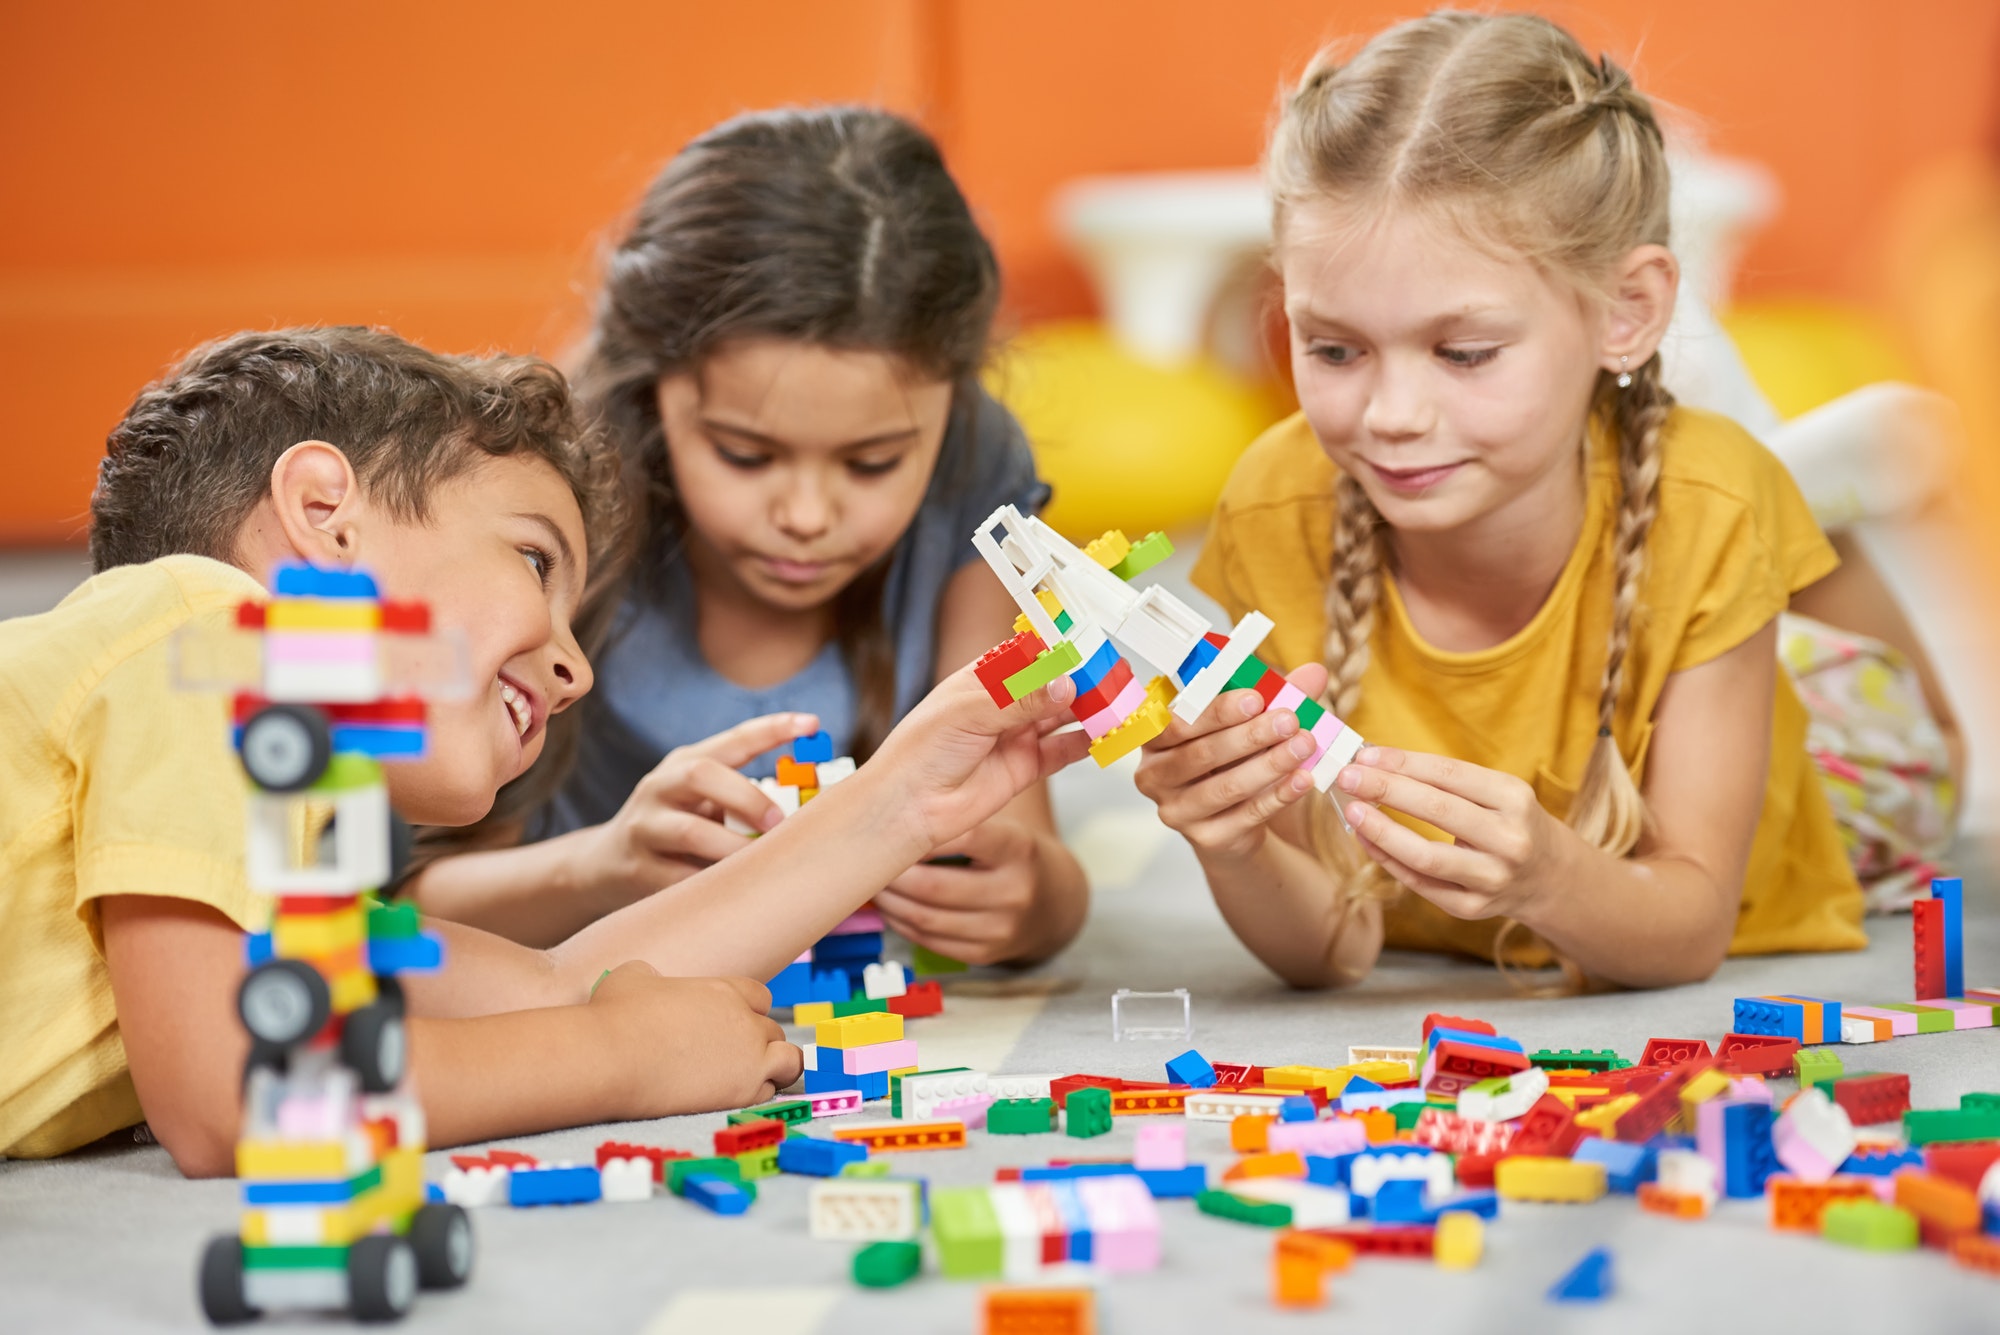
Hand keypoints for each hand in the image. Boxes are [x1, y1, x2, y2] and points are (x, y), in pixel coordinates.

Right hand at [582, 712, 820, 902]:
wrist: (604, 865)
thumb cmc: (676, 829)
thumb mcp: (701, 801)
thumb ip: (742, 799)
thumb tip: (812, 808)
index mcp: (685, 763)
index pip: (733, 739)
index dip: (773, 728)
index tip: (812, 723)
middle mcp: (660, 787)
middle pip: (701, 774)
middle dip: (747, 796)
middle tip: (779, 822)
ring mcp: (644, 827)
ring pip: (690, 830)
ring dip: (734, 847)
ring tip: (760, 862)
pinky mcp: (638, 868)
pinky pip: (680, 877)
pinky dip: (711, 883)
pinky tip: (732, 890)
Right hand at [588, 961, 801, 1114]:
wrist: (612, 1058)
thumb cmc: (615, 1015)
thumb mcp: (633, 977)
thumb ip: (652, 976)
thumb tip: (651, 980)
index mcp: (724, 990)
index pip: (760, 998)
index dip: (750, 1012)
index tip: (733, 1027)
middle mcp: (744, 1021)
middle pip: (774, 1031)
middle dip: (759, 1044)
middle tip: (733, 1060)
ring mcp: (749, 1056)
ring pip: (789, 1061)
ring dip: (776, 1069)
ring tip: (753, 1080)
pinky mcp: (742, 1091)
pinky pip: (769, 1092)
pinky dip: (758, 1095)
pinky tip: (734, 1098)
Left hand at [868, 665, 1090, 855]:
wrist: (910, 807)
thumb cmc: (921, 750)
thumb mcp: (970, 711)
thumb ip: (1021, 699)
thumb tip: (1065, 685)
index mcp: (984, 677)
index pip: (1030, 653)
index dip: (1059, 649)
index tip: (1089, 644)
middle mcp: (1003, 704)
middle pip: (1052, 684)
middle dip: (1082, 679)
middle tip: (1112, 675)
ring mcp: (1016, 735)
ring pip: (1062, 715)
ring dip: (1089, 709)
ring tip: (1116, 702)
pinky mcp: (1025, 766)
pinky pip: (1062, 750)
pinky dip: (1085, 742)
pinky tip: (1103, 735)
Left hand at [876, 820, 1045, 965]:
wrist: (1053, 900)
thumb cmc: (1011, 854)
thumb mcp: (1003, 826)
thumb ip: (962, 821)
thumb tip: (892, 817)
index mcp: (1018, 849)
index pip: (963, 838)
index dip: (920, 838)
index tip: (890, 829)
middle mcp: (1014, 891)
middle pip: (934, 887)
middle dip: (893, 877)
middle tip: (867, 861)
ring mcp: (1001, 928)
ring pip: (927, 919)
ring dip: (891, 904)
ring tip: (874, 885)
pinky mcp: (986, 954)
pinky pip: (930, 941)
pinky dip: (903, 923)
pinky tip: (891, 907)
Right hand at [1133, 663, 1326, 859]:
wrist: (1232, 820)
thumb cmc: (1232, 758)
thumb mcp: (1247, 723)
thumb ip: (1275, 698)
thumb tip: (1313, 674)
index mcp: (1155, 738)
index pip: (1179, 722)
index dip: (1217, 711)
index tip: (1256, 698)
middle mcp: (1154, 775)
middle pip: (1202, 754)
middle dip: (1250, 736)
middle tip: (1289, 721)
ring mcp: (1176, 810)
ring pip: (1225, 787)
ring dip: (1269, 765)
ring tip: (1303, 746)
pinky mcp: (1205, 838)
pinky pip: (1246, 815)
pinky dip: (1278, 796)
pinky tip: (1302, 779)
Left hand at [1332, 746, 1570, 919]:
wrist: (1547, 876)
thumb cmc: (1507, 821)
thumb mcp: (1495, 792)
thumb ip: (1443, 779)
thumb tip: (1376, 761)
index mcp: (1515, 799)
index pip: (1450, 774)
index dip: (1404, 763)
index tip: (1366, 754)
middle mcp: (1509, 839)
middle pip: (1437, 810)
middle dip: (1386, 789)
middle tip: (1348, 776)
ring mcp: (1492, 878)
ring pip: (1425, 856)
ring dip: (1382, 831)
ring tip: (1352, 811)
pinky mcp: (1471, 907)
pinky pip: (1420, 883)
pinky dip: (1387, 860)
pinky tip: (1366, 839)